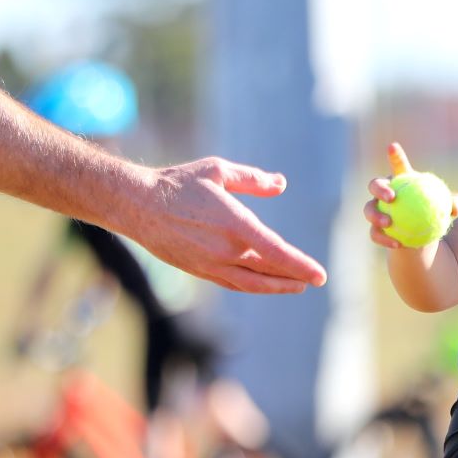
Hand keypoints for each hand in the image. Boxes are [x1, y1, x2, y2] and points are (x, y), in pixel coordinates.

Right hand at [126, 158, 327, 293]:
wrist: (137, 205)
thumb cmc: (178, 183)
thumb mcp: (219, 171)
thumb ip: (253, 179)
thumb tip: (280, 184)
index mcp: (235, 225)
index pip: (277, 253)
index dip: (301, 265)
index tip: (320, 275)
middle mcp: (225, 251)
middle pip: (269, 271)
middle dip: (294, 277)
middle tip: (313, 280)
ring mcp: (211, 265)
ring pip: (252, 284)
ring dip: (276, 286)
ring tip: (295, 286)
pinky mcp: (199, 270)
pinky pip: (233, 284)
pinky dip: (252, 286)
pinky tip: (261, 284)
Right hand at [364, 142, 457, 251]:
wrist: (424, 237)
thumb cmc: (436, 215)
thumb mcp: (449, 208)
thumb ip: (454, 203)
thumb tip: (454, 207)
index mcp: (401, 182)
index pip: (398, 166)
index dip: (395, 156)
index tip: (393, 147)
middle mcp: (385, 193)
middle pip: (375, 185)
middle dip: (379, 188)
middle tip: (391, 197)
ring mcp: (377, 211)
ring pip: (368, 210)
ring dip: (376, 215)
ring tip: (388, 222)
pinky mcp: (375, 230)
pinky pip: (375, 233)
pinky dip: (385, 239)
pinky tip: (397, 244)